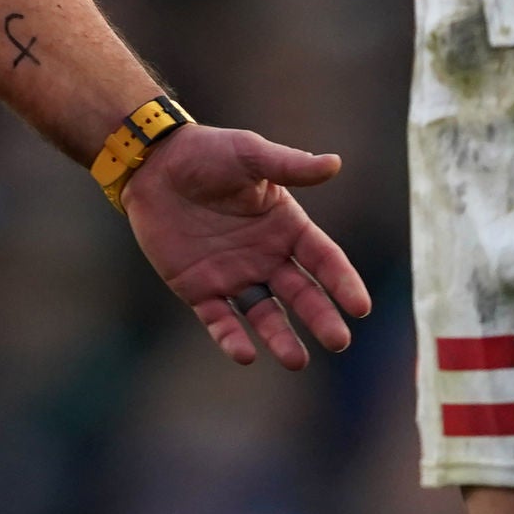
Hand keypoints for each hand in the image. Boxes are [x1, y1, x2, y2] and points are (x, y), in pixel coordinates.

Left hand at [122, 125, 373, 370]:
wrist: (153, 165)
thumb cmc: (206, 153)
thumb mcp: (249, 154)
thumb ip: (288, 165)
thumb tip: (334, 163)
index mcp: (286, 226)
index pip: (323, 259)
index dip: (342, 282)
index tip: (360, 307)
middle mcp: (266, 256)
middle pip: (301, 293)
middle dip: (321, 317)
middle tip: (338, 341)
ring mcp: (234, 276)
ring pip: (264, 314)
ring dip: (280, 338)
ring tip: (296, 360)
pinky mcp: (199, 289)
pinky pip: (219, 320)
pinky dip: (231, 338)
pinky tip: (245, 354)